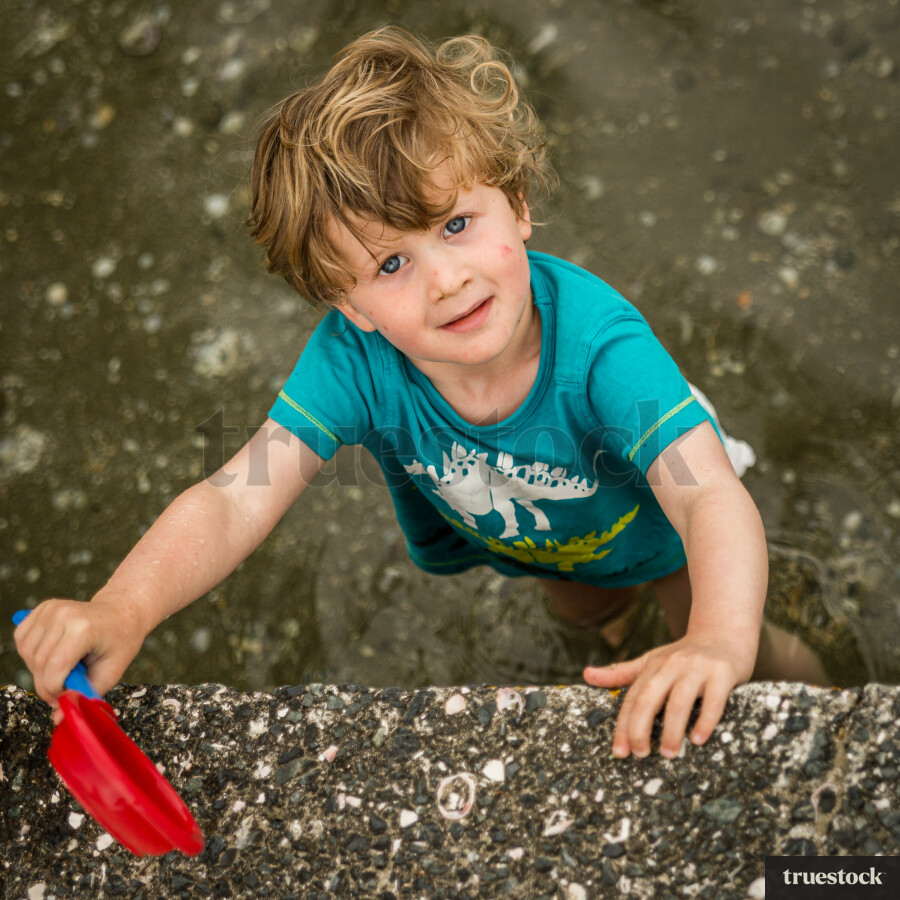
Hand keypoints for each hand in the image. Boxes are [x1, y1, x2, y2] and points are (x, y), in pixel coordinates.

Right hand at [13, 596, 146, 709]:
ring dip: (39, 670)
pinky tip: (52, 655)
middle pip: (39, 664)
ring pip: (28, 654)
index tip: (65, 698)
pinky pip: (23, 640)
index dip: (55, 691)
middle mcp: (63, 615)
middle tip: (63, 690)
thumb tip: (58, 719)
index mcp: (83, 628)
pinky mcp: (42, 608)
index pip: (55, 668)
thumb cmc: (120, 642)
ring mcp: (51, 609)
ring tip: (63, 669)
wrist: (123, 612)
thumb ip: (85, 695)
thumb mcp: (112, 671)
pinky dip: (31, 654)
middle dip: (47, 686)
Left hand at [583, 635, 754, 757]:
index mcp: (653, 667)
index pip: (632, 698)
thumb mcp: (651, 661)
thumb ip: (621, 672)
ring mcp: (697, 669)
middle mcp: (672, 666)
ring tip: (669, 754)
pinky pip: (713, 700)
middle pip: (649, 698)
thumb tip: (586, 675)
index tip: (619, 752)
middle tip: (640, 754)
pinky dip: (705, 720)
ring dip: (672, 730)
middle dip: (640, 728)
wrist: (724, 633)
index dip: (623, 726)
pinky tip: (698, 740)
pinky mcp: (722, 673)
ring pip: (680, 701)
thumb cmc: (684, 655)